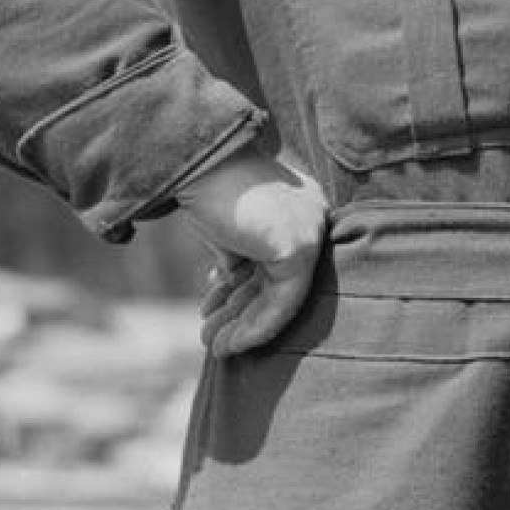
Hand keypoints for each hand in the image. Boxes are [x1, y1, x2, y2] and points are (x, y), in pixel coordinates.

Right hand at [176, 148, 328, 356]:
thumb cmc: (206, 187)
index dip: (241, 292)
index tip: (211, 311)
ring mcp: (310, 231)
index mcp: (297, 205)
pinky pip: (283, 302)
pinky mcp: (300, 247)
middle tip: (210, 337)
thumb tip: (230, 286)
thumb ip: (239, 253)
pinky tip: (227, 344)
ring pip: (281, 297)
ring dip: (243, 327)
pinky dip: (255, 327)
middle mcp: (311, 216)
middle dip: (239, 314)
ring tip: (213, 347)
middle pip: (277, 281)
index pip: (272, 261)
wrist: (198, 162)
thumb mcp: (227, 226)